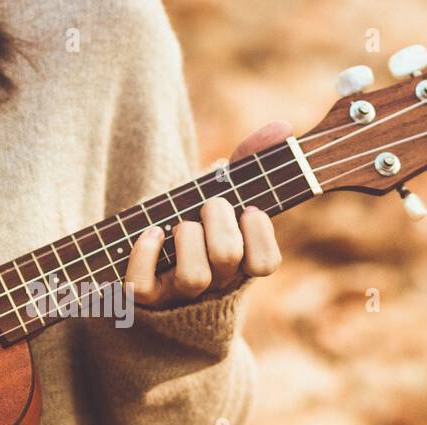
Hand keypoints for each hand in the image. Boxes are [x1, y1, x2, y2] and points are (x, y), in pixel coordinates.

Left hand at [125, 121, 288, 307]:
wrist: (152, 258)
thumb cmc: (197, 221)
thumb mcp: (223, 193)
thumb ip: (251, 163)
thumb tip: (282, 126)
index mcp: (241, 263)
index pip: (266, 263)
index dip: (260, 234)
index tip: (248, 210)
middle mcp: (216, 284)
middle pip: (227, 257)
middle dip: (216, 217)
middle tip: (208, 205)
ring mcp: (180, 293)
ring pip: (193, 276)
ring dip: (185, 236)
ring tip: (179, 222)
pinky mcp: (146, 296)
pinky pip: (144, 285)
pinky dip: (145, 255)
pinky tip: (152, 233)